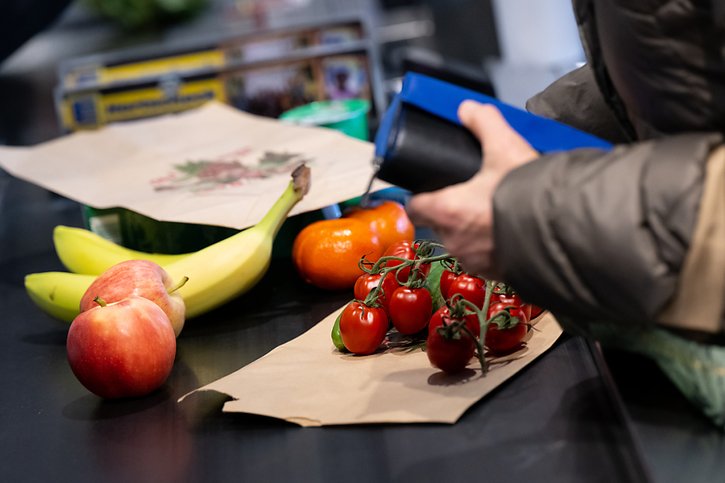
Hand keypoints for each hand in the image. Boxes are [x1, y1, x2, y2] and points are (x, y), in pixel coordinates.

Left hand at [406, 101, 537, 279]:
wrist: (564, 232)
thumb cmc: (527, 193)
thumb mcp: (505, 147)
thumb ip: (483, 124)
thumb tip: (469, 109)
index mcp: (446, 211)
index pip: (415, 206)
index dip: (420, 195)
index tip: (430, 188)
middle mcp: (455, 240)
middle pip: (439, 224)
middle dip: (452, 211)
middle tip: (472, 195)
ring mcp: (474, 260)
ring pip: (462, 242)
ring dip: (472, 230)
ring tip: (493, 212)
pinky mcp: (496, 274)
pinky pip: (485, 259)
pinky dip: (492, 246)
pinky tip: (509, 231)